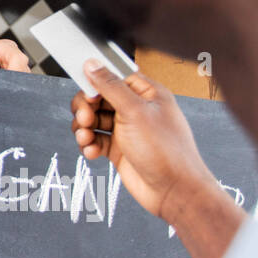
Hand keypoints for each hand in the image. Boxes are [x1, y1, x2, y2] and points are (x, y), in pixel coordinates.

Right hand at [70, 59, 219, 222]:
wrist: (173, 191)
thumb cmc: (166, 151)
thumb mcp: (135, 112)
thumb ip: (111, 86)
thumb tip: (92, 65)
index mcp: (147, 94)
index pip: (114, 77)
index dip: (96, 83)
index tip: (87, 94)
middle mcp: (136, 110)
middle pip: (98, 98)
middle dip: (86, 108)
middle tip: (84, 119)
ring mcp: (127, 130)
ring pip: (93, 120)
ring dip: (84, 128)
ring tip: (86, 138)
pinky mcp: (119, 149)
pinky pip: (95, 140)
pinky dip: (88, 145)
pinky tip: (91, 151)